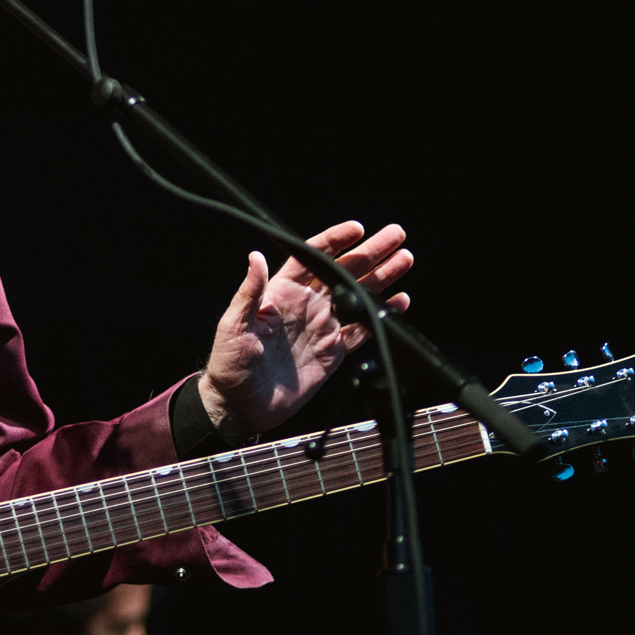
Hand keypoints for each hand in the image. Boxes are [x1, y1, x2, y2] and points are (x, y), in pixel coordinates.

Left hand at [197, 221, 413, 438]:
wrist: (241, 405)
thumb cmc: (229, 365)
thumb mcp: (234, 326)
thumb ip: (249, 293)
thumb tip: (254, 257)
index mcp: (282, 293)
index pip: (313, 257)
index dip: (335, 241)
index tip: (357, 229)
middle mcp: (306, 305)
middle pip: (344, 271)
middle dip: (371, 252)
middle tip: (396, 235)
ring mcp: (322, 327)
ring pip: (358, 296)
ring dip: (382, 278)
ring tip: (405, 259)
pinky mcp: (333, 352)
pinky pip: (362, 330)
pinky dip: (382, 316)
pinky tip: (399, 302)